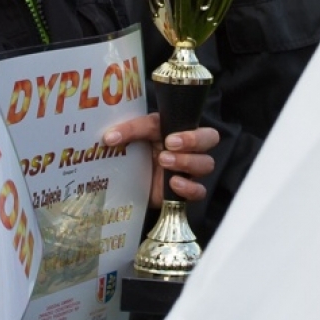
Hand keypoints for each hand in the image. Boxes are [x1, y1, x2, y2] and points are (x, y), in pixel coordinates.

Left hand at [103, 114, 219, 205]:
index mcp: (185, 131)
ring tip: (164, 162)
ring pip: (206, 164)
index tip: (169, 138)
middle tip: (168, 146)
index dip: (192, 134)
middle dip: (193, 142)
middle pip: (211, 140)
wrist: (133, 179)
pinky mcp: (185, 192)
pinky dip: (189, 187)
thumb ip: (129, 131)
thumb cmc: (141, 149)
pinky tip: (174, 184)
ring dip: (187, 162)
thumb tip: (109, 137)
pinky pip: (199, 191)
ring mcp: (191, 171)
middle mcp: (193, 149)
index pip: (200, 128)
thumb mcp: (138, 134)